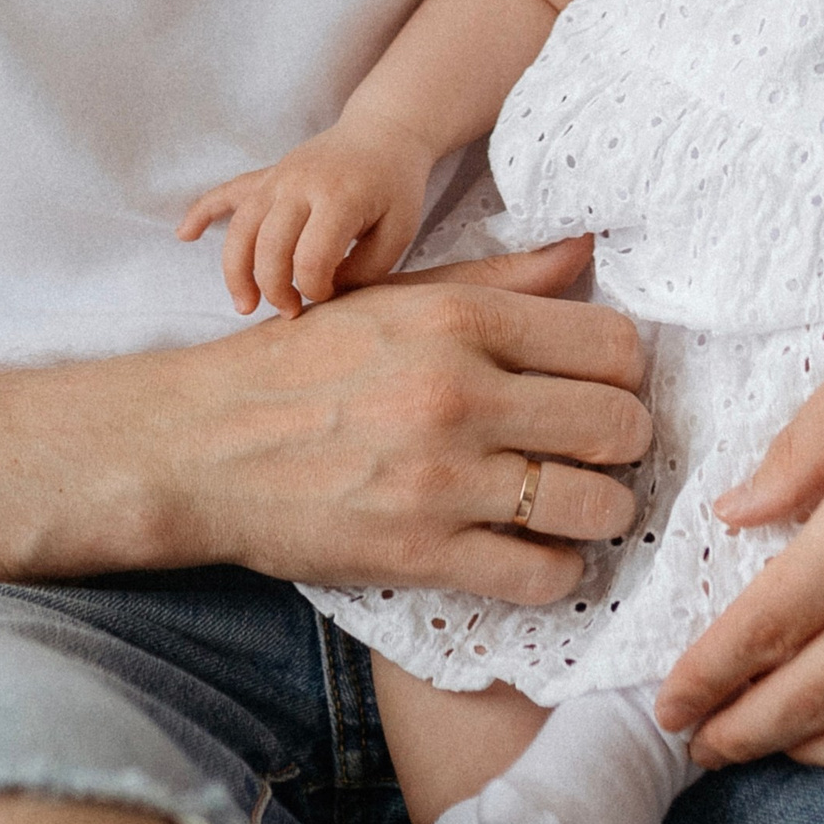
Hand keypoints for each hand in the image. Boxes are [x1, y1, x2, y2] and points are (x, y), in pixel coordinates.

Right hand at [145, 242, 652, 603]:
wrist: (200, 445)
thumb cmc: (302, 365)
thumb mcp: (394, 299)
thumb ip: (498, 281)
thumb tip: (586, 249)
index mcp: (457, 319)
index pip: (613, 344)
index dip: (623, 372)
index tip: (599, 389)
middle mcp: (457, 393)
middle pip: (620, 424)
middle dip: (623, 443)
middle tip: (595, 452)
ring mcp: (442, 478)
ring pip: (597, 504)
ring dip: (600, 511)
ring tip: (573, 504)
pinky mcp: (421, 552)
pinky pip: (543, 574)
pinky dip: (555, 570)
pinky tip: (533, 551)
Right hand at [179, 120, 436, 313]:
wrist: (384, 131)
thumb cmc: (396, 186)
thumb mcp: (398, 231)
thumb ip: (366, 269)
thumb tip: (323, 293)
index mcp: (339, 198)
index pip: (311, 258)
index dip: (315, 289)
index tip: (327, 296)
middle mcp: (301, 184)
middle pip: (269, 246)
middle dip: (274, 289)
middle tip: (289, 312)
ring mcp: (279, 177)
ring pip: (241, 228)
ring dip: (236, 271)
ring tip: (245, 304)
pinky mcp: (268, 174)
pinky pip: (228, 192)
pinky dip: (203, 212)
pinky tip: (184, 235)